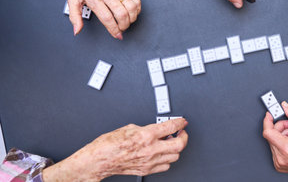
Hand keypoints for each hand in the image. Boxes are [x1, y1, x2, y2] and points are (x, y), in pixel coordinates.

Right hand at [43, 119, 188, 180]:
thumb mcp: (129, 127)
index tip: (182, 121)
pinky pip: (165, 166)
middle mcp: (150, 149)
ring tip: (171, 142)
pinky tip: (163, 153)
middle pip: (179, 145)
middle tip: (181, 132)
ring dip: (176, 148)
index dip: (180, 122)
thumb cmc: (109, 144)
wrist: (100, 160)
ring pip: (175, 156)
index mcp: (146, 135)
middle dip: (183, 136)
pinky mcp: (147, 170)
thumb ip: (147, 128)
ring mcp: (149, 161)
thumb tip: (156, 129)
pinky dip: (168, 158)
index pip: (171, 127)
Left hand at [62, 0, 140, 38]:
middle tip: (121, 28)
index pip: (106, 17)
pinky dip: (137, 10)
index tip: (117, 34)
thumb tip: (77, 30)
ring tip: (127, 21)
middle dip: (124, 26)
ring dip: (131, 19)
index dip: (113, 29)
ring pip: (131, 8)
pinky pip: (137, 1)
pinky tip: (131, 13)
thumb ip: (74, 17)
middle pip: (121, 14)